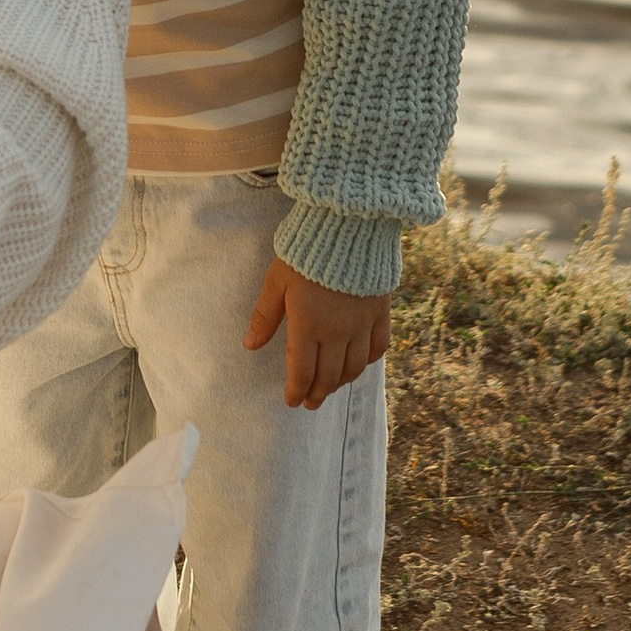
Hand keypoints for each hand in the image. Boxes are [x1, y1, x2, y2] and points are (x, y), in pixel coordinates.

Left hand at [244, 256, 391, 409]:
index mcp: (307, 326)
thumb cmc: (305, 251)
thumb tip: (250, 345)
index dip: (296, 392)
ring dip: (341, 382)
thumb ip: (265, 316)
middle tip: (311, 403)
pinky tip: (359, 363)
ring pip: (354, 367)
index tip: (292, 401)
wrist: (349, 226)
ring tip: (331, 387)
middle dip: (317, 394)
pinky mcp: (380, 312)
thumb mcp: (277, 281)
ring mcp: (361, 324)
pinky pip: (378, 346)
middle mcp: (337, 332)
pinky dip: (368, 361)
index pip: (302, 373)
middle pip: (328, 376)